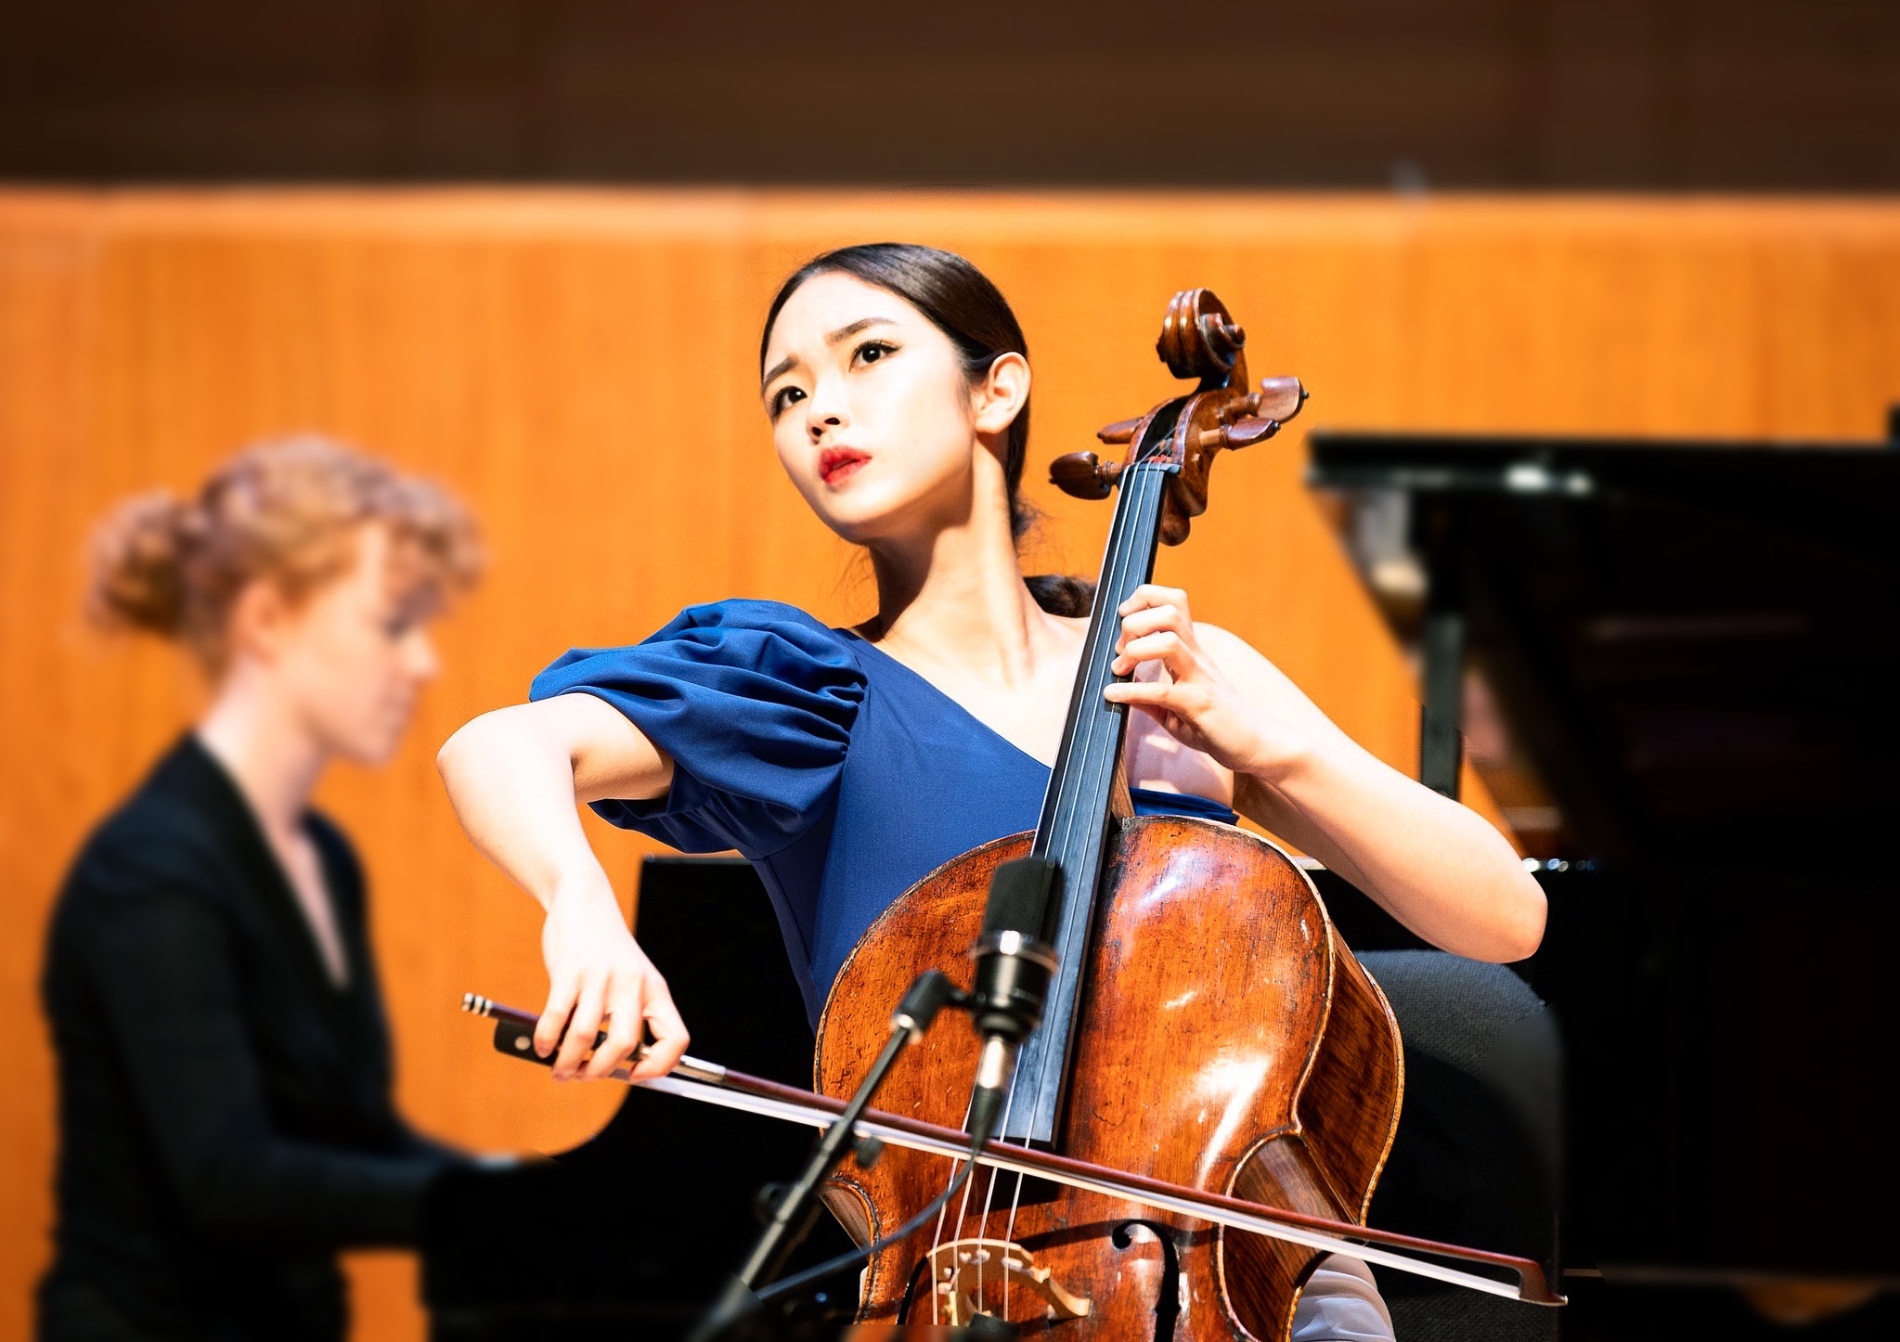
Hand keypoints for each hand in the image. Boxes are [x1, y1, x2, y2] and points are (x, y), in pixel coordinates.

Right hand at [536, 875, 688, 1081]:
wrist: (584, 899)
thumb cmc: (606, 949)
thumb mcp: (632, 977)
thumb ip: (627, 1014)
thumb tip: (607, 1067)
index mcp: (655, 990)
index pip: (675, 1038)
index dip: (660, 1066)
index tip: (635, 1075)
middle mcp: (633, 984)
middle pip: (624, 1045)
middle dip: (599, 1072)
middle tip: (582, 1076)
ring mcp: (601, 977)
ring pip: (586, 1037)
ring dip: (567, 1063)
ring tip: (559, 1069)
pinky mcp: (569, 971)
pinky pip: (556, 1018)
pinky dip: (547, 1041)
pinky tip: (543, 1048)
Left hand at [1103, 585, 1303, 777]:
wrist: (1256, 743)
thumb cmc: (1218, 722)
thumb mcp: (1176, 706)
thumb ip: (1148, 696)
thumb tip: (1117, 690)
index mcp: (1191, 650)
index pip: (1173, 603)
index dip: (1144, 600)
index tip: (1124, 618)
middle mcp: (1196, 656)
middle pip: (1169, 612)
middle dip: (1135, 623)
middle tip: (1120, 649)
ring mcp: (1199, 677)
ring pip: (1168, 640)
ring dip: (1135, 649)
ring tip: (1120, 668)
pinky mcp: (1199, 704)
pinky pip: (1163, 690)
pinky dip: (1132, 691)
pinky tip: (1114, 695)